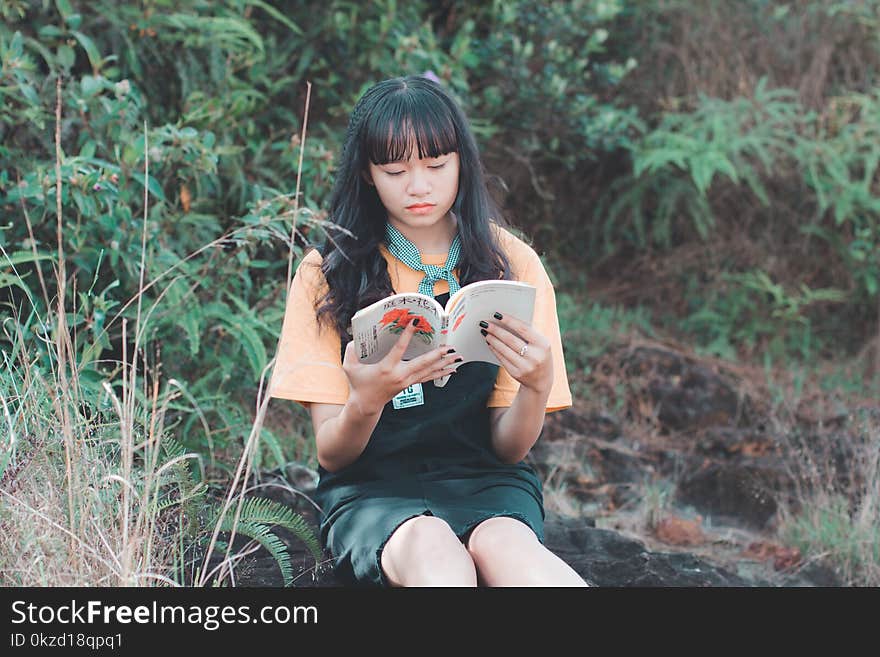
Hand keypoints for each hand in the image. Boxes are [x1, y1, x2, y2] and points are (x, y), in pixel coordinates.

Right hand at [342, 317, 462, 414]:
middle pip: (423, 363)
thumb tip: (355, 338)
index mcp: (386, 368)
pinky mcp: (410, 384)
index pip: (399, 349)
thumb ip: (350, 351)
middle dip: (437, 355)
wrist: (366, 405)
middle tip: (449, 347)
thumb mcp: (350, 367)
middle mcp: (400, 375)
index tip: (415, 323)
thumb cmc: (359, 384)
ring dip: (445, 364)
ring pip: (429, 371)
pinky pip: (429, 377)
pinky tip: (452, 370)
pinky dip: (441, 373)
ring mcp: (407, 381)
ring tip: (458, 357)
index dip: (407, 335)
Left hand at [481, 312, 552, 394]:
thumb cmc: (539, 355)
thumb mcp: (540, 344)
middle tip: (485, 323)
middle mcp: (535, 356)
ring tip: (485, 332)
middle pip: (510, 339)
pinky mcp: (516, 373)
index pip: (523, 329)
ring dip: (492, 339)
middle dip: (496, 330)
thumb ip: (527, 333)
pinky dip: (494, 349)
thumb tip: (504, 321)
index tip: (497, 314)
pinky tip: (490, 343)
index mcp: (543, 344)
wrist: (542, 381)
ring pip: (504, 349)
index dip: (509, 321)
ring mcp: (525, 366)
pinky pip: (502, 358)